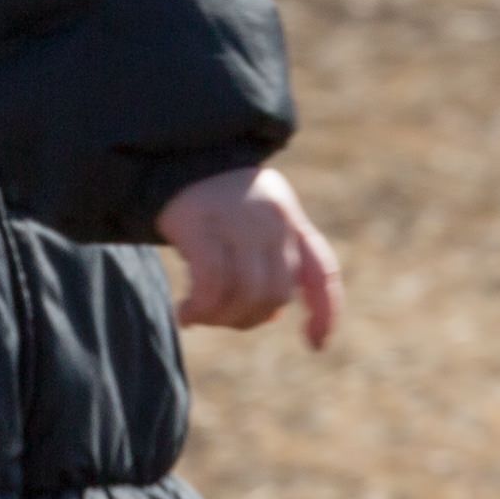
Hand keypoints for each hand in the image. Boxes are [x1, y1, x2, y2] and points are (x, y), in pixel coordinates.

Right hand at [157, 163, 340, 345]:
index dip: (326, 311)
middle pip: (276, 293)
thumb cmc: (215, 200)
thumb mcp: (255, 222)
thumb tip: (273, 313)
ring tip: (199, 316)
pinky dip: (200, 309)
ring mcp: (238, 221)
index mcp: (291, 220)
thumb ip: (270, 261)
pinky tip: (186, 314)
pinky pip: (212, 285)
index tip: (316, 344)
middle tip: (220, 317)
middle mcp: (272, 220)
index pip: (322, 271)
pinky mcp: (202, 226)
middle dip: (249, 318)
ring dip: (221, 318)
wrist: (174, 154)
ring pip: (246, 293)